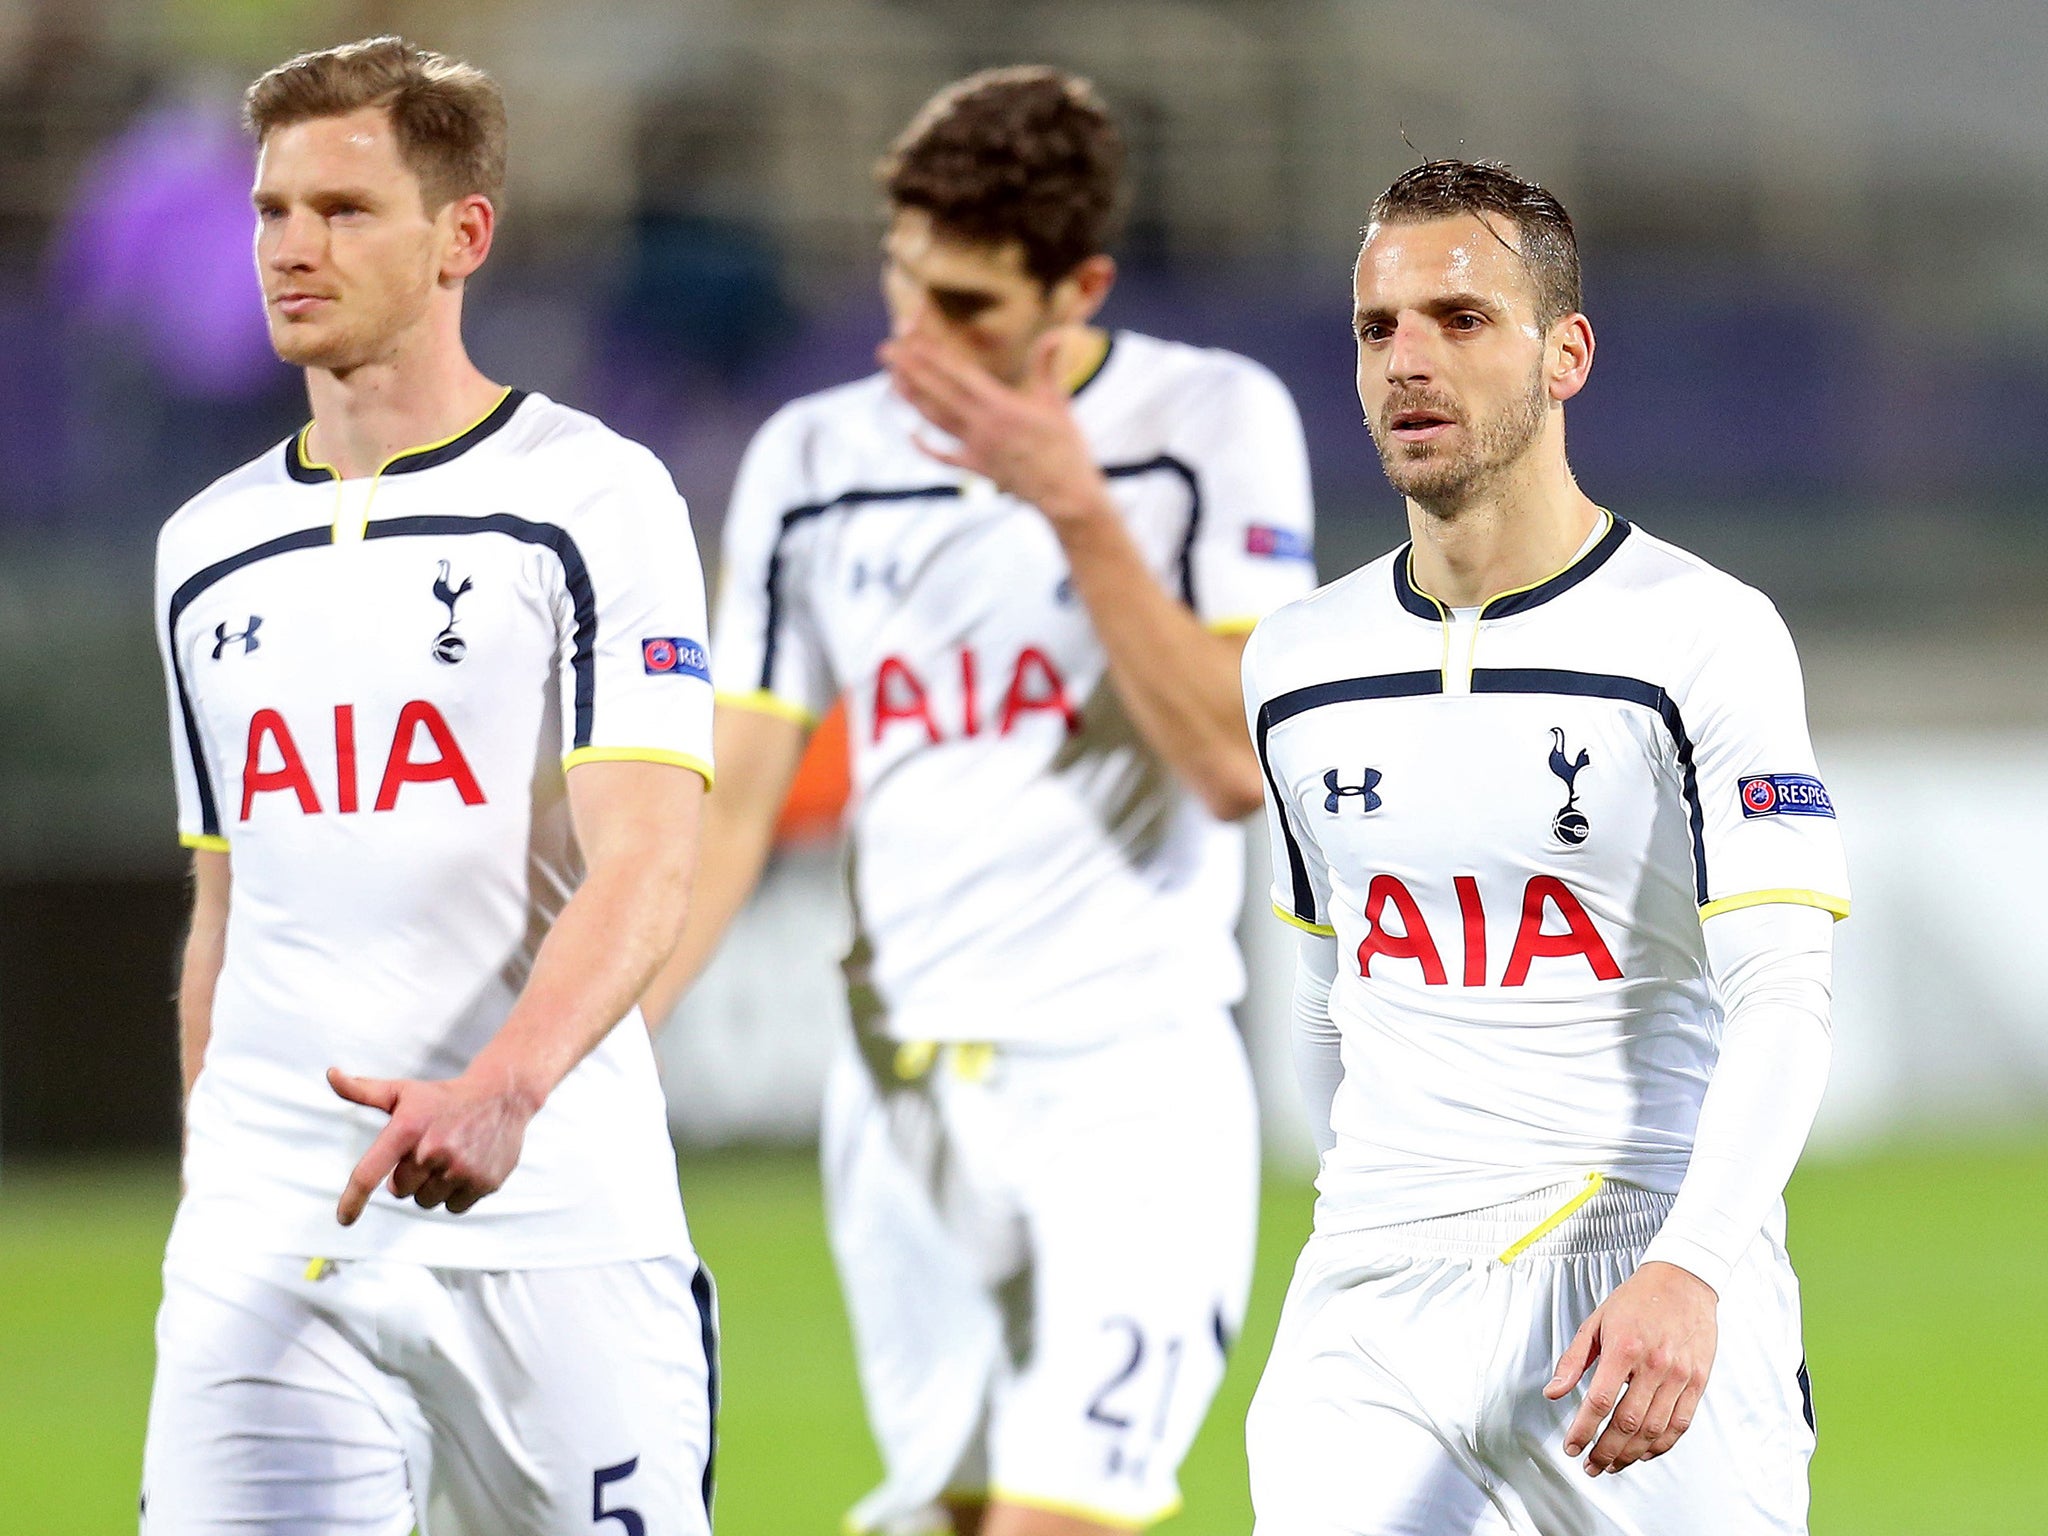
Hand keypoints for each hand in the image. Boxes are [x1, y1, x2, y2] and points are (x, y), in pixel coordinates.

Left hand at [328, 1065, 539, 1224]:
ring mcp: (460, 1168)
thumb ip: (363, 1090)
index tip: (344, 1219)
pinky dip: (456, 1194)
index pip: (369, 1173)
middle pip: (400, 1191)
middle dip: (410, 1176)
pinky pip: (453, 1208)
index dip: (353, 1200)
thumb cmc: (444, 1097)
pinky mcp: (483, 1182)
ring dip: (433, 1186)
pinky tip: (466, 1168)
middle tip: (428, 1152)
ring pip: (427, 1201)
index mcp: (407, 1128)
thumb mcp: (404, 1091)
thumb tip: (331, 1074)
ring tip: (449, 1158)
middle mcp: (432, 1150)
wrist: (502, 1095)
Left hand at [878, 330, 1110, 524]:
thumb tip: (1058, 332)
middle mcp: (980, 426)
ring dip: (910, 400)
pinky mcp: (975, 468)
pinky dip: (925, 446)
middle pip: (936, 393)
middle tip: (885, 350)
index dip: (931, 354)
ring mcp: (974, 449)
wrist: (1065, 496)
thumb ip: (1048, 366)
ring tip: (891, 381)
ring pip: (934, 420)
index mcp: (1000, 406)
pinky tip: (909, 433)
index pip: (957, 374)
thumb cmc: (1066, 447)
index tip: (910, 338)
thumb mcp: (1057, 402)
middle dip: (909, 370)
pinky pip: (943, 456)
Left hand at [1545, 1260, 1717, 1474]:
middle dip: (1605, 1451)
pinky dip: (1661, 1445)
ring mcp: (1680, 1375)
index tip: (1572, 1446)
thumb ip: (1573, 1360)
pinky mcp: (1698, 1381)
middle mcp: (1654, 1365)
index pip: (1599, 1401)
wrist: (1684, 1280)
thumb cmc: (1637, 1299)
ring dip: (1631, 1454)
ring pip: (1654, 1430)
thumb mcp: (1595, 1321)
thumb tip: (1554, 1392)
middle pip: (1628, 1423)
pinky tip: (1644, 1453)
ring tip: (1613, 1465)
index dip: (1583, 1430)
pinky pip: (1680, 1424)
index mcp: (1624, 1348)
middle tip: (1590, 1465)